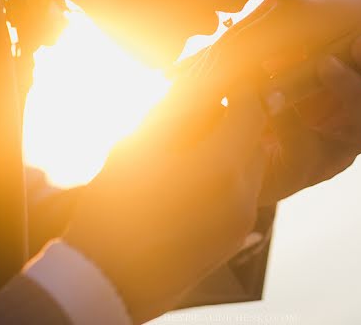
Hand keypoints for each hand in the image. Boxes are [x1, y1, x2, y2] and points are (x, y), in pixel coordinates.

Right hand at [63, 71, 268, 323]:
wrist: (105, 281)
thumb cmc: (113, 210)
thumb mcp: (135, 146)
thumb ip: (172, 109)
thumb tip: (193, 82)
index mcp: (223, 165)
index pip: (249, 109)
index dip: (236, 88)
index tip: (220, 78)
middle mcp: (243, 194)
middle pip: (254, 138)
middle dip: (232, 120)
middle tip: (199, 113)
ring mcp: (241, 222)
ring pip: (251, 168)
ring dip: (230, 150)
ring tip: (189, 149)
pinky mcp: (232, 241)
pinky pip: (241, 196)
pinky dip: (226, 178)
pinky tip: (189, 180)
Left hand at [253, 0, 360, 202]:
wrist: (280, 132)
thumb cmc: (314, 65)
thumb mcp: (319, 31)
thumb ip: (322, 2)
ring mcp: (358, 136)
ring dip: (351, 93)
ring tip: (325, 65)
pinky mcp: (329, 156)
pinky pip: (332, 147)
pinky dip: (312, 121)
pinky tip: (291, 101)